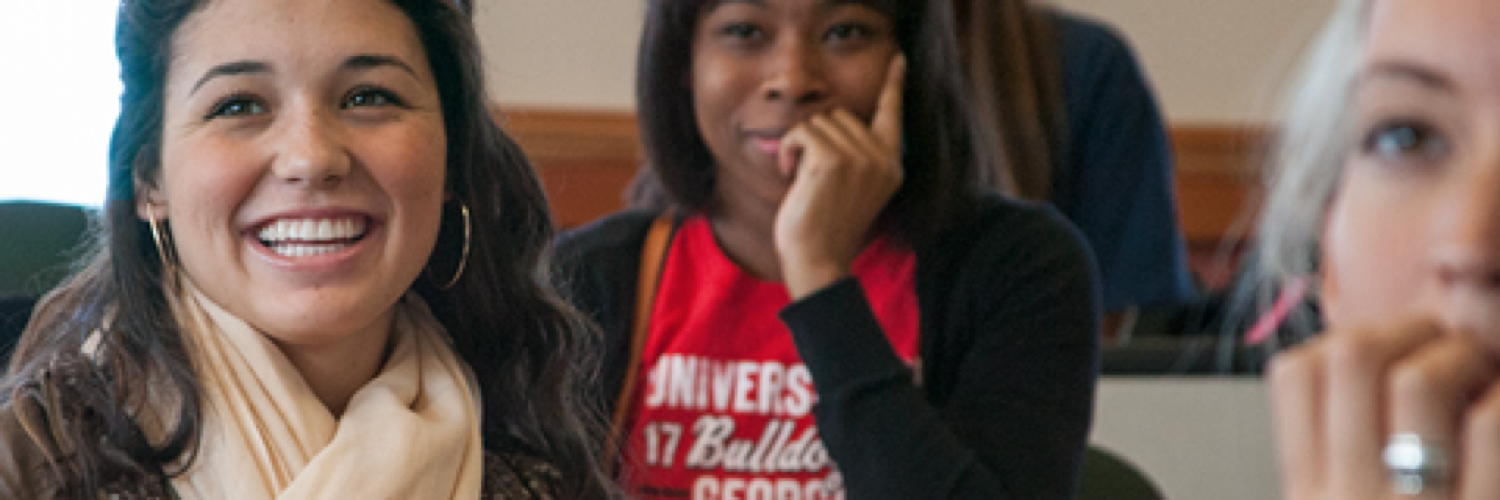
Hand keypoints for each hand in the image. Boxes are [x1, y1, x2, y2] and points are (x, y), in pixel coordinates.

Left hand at [773, 55, 904, 298]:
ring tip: (799, 177)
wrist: (818, 261)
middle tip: (807, 173)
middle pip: (840, 115)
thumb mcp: (850, 188)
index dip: (894, 85)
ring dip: (799, 144)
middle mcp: (883, 159)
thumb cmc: (825, 230)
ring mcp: (860, 158)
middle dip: (816, 137)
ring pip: (819, 121)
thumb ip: (854, 156)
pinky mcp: (833, 161)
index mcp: (891, 165)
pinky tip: (789, 175)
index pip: (893, 115)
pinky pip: (801, 132)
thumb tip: (835, 121)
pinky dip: (788, 150)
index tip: (898, 60)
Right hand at [1269, 319, 1499, 498]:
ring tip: (1479, 371)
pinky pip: (1488, 425)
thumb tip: (1372, 365)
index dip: (1339, 339)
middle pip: (1352, 358)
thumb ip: (1342, 457)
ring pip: (1417, 381)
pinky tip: (1498, 400)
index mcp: (1308, 493)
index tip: (1380, 349)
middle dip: (1408, 329)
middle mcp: (1349, 497)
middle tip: (1440, 344)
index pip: (1293, 374)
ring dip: (1460, 355)